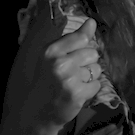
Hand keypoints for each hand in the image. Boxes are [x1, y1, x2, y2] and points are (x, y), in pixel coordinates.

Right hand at [6, 0, 101, 134]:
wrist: (37, 112)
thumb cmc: (47, 82)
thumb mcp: (53, 57)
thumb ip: (73, 39)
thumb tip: (92, 22)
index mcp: (51, 50)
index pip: (81, 38)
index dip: (84, 46)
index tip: (76, 55)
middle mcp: (59, 62)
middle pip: (93, 53)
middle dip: (87, 63)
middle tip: (73, 73)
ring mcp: (68, 78)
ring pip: (97, 69)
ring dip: (90, 77)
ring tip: (74, 84)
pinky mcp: (77, 94)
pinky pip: (96, 84)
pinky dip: (90, 90)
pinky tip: (77, 93)